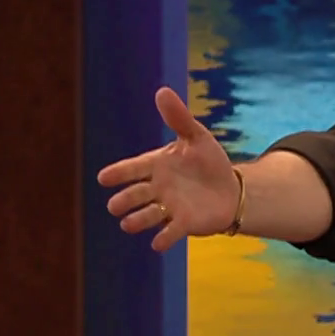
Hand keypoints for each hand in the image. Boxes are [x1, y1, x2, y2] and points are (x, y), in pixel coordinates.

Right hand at [97, 87, 239, 250]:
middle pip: (134, 195)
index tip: (103, 178)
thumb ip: (179, 118)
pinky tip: (158, 244)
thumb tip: (162, 91)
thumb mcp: (197, 137)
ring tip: (128, 224)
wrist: (231, 189)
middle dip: (123, 201)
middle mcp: (157, 188)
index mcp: (156, 165)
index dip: (118, 174)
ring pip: (146, 216)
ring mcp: (168, 207)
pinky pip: (170, 233)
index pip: (132, 169)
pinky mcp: (183, 224)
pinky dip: (164, 238)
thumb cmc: (209, 162)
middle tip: (115, 205)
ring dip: (137, 221)